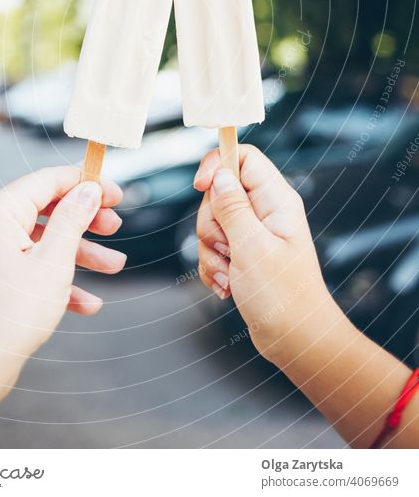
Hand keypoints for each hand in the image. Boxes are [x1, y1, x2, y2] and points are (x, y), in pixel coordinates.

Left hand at [0, 166, 124, 378]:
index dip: (86, 183)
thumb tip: (87, 190)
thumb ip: (73, 219)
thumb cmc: (8, 316)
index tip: (115, 194)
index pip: (47, 180)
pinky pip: (26, 265)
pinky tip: (87, 302)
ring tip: (113, 267)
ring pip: (39, 240)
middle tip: (115, 228)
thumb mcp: (54, 262)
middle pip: (44, 209)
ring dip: (77, 253)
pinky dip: (54, 277)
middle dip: (85, 222)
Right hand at [194, 144, 336, 362]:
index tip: (199, 185)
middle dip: (211, 224)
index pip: (243, 156)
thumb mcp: (252, 247)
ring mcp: (253, 233)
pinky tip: (229, 287)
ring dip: (212, 253)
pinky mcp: (243, 253)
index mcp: (276, 200)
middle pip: (218, 192)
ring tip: (233, 276)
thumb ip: (232, 207)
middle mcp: (265, 211)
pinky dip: (214, 268)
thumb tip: (220, 174)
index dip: (217, 163)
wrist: (296, 340)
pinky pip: (212, 248)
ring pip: (211, 224)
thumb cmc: (284, 297)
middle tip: (230, 249)